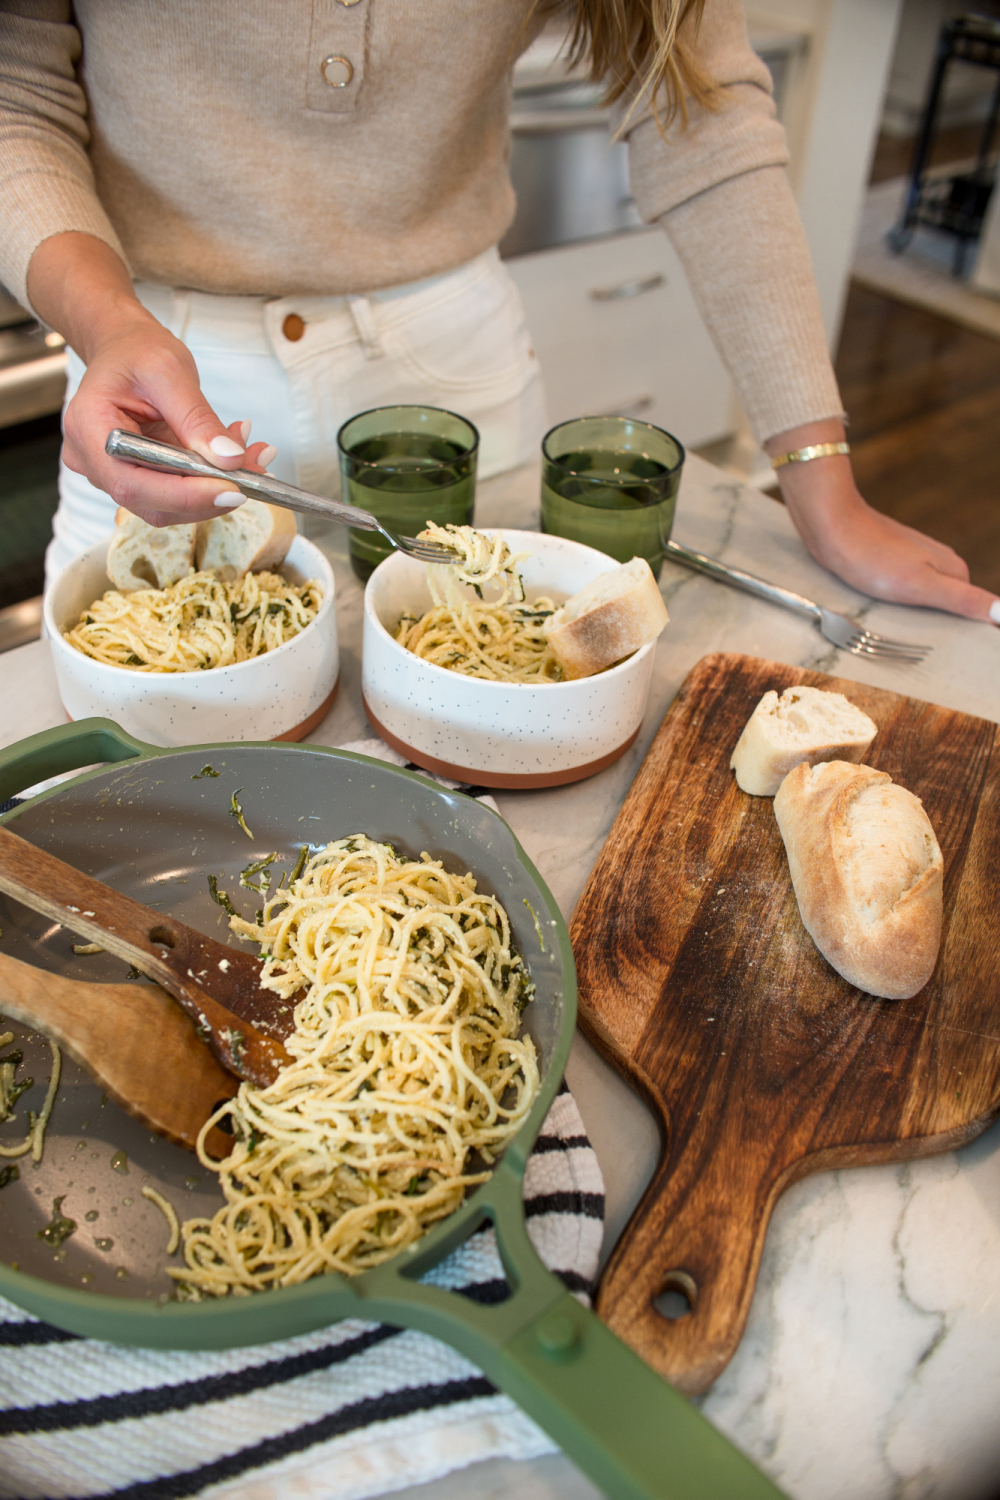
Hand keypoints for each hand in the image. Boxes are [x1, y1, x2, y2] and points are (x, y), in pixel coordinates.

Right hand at [26, 233, 277, 525]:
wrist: (126, 348)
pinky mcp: (137, 477)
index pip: (131, 483)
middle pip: (152, 502)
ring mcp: (113, 473)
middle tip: (256, 471)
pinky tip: (234, 455)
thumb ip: (197, 417)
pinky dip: (210, 479)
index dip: (184, 495)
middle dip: (210, 493)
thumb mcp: (169, 370)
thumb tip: (228, 459)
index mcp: (88, 428)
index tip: (233, 489)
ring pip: (170, 503)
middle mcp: (93, 460)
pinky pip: (177, 491)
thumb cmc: (137, 351)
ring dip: (216, 486)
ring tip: (252, 454)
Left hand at [766, 421, 999, 624]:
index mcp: (955, 570)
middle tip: (920, 646)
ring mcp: (915, 560)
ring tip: (901, 633)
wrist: (831, 526)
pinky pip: (902, 591)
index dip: (966, 633)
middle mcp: (940, 562)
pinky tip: (885, 614)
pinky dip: (898, 606)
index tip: (955, 654)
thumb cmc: (873, 558)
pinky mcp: (891, 562)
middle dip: (939, 626)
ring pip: (925, 599)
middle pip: (950, 607)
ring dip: (917, 618)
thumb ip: (962, 600)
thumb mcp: (921, 585)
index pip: (974, 611)